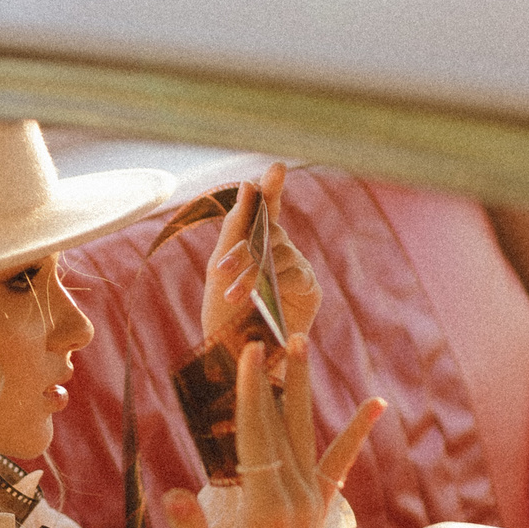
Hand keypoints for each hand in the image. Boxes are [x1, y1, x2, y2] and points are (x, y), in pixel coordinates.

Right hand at [167, 336, 382, 527]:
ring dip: (301, 389)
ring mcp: (312, 503)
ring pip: (305, 434)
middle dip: (272, 379)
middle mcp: (295, 499)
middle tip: (267, 336)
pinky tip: (376, 405)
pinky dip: (355, 433)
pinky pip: (338, 462)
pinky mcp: (319, 511)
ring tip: (301, 346)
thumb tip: (175, 492)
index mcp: (265, 509)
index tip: (248, 355)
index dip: (250, 393)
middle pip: (280, 426)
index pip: (255, 437)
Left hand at [201, 162, 320, 353]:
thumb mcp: (218, 271)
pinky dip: (277, 283)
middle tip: (220, 271)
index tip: (276, 167)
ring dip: (253, 273)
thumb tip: (248, 184)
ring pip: (279, 254)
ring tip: (232, 296)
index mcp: (256, 244)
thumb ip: (234, 228)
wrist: (233, 359)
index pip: (266, 209)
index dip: (272, 188)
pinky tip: (263, 299)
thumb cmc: (223, 316)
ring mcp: (297, 269)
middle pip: (268, 231)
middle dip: (243, 250)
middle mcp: (280, 252)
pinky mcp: (310, 290)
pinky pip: (296, 274)